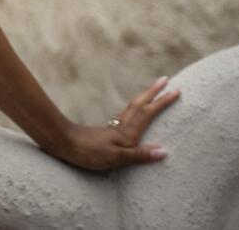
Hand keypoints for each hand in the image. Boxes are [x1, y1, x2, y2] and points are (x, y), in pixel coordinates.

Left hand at [54, 75, 180, 169]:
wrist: (62, 144)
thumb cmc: (87, 153)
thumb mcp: (115, 158)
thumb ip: (139, 155)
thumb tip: (164, 150)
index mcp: (127, 132)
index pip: (148, 113)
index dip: (162, 102)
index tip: (176, 90)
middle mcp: (121, 127)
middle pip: (140, 105)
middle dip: (154, 92)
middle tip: (166, 79)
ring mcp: (113, 129)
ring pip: (132, 109)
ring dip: (145, 99)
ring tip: (153, 93)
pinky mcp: (106, 134)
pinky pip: (126, 118)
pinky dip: (134, 112)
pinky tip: (132, 117)